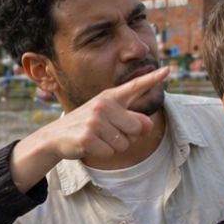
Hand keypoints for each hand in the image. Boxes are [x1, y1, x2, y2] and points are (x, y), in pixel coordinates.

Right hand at [9, 66, 169, 189]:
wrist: (55, 136)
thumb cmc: (87, 126)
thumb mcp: (109, 119)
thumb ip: (133, 121)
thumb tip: (147, 126)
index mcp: (110, 97)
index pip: (134, 87)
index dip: (152, 78)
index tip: (168, 70)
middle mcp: (103, 105)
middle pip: (137, 128)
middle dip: (127, 136)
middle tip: (107, 133)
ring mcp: (95, 120)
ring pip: (125, 143)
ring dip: (114, 146)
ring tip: (98, 139)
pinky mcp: (88, 137)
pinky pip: (110, 152)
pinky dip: (103, 153)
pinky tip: (90, 145)